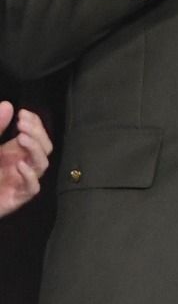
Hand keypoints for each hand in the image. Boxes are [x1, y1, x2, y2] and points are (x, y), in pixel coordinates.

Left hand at [0, 103, 51, 218]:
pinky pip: (32, 188)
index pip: (36, 135)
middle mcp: (21, 164)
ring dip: (35, 150)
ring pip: (41, 165)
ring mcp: (20, 181)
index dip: (35, 123)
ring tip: (22, 138)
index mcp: (13, 151)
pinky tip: (20, 165)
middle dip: (37, 134)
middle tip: (22, 124)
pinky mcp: (16, 198)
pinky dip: (30, 177)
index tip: (24, 113)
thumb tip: (8, 105)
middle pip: (44, 148)